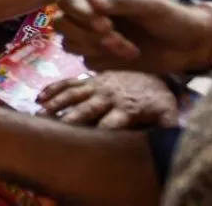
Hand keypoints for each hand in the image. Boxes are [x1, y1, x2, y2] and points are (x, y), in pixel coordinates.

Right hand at [38, 71, 178, 128]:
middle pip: (87, 108)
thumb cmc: (158, 98)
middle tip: (54, 125)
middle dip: (71, 116)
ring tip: (40, 113)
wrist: (153, 70)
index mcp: (127, 108)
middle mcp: (108, 96)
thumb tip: (172, 141)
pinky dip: (54, 88)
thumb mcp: (168, 112)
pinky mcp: (89, 79)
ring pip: (73, 94)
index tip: (85, 140)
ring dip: (57, 103)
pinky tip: (39, 97)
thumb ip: (168, 127)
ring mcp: (96, 86)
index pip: (111, 122)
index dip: (100, 130)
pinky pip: (69, 82)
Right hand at [55, 0, 211, 74]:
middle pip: (60, 24)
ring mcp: (92, 38)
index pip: (65, 0)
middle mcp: (89, 16)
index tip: (104, 24)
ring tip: (127, 48)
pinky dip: (105, 60)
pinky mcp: (100, 59)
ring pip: (69, 44)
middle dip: (85, 33)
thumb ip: (117, 0)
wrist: (188, 45)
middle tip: (114, 36)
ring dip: (96, 47)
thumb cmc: (168, 16)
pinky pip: (86, 62)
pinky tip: (129, 56)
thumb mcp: (145, 3)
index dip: (77, 13)